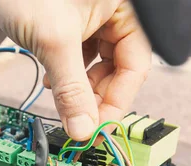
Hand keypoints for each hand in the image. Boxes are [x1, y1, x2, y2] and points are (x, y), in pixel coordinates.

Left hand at [0, 0, 151, 140]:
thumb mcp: (54, 41)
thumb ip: (71, 88)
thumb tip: (82, 128)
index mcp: (130, 9)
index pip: (136, 65)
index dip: (116, 102)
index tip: (97, 128)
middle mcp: (119, 12)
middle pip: (120, 68)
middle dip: (96, 96)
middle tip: (78, 120)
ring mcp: (99, 18)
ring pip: (101, 65)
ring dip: (81, 88)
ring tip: (61, 97)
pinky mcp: (79, 23)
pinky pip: (83, 57)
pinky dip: (69, 74)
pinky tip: (54, 81)